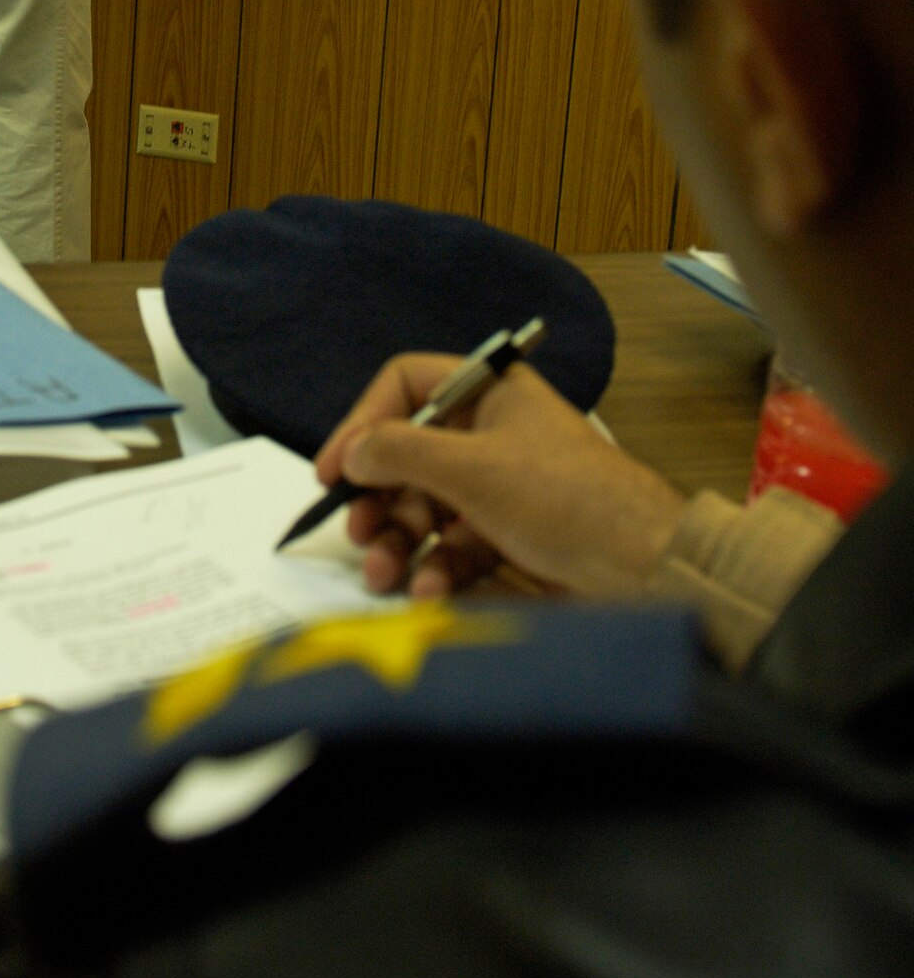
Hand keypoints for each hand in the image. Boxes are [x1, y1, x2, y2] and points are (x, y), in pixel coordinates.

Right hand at [315, 354, 686, 599]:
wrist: (643, 568)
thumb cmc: (563, 497)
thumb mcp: (472, 467)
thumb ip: (401, 453)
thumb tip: (352, 453)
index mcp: (490, 392)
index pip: (406, 386)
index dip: (364, 423)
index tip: (333, 471)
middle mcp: (493, 431)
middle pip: (410, 454)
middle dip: (380, 499)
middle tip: (357, 533)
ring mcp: (503, 485)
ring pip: (428, 506)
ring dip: (400, 542)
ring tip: (383, 575)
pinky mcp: (512, 534)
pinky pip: (456, 545)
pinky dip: (437, 568)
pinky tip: (431, 592)